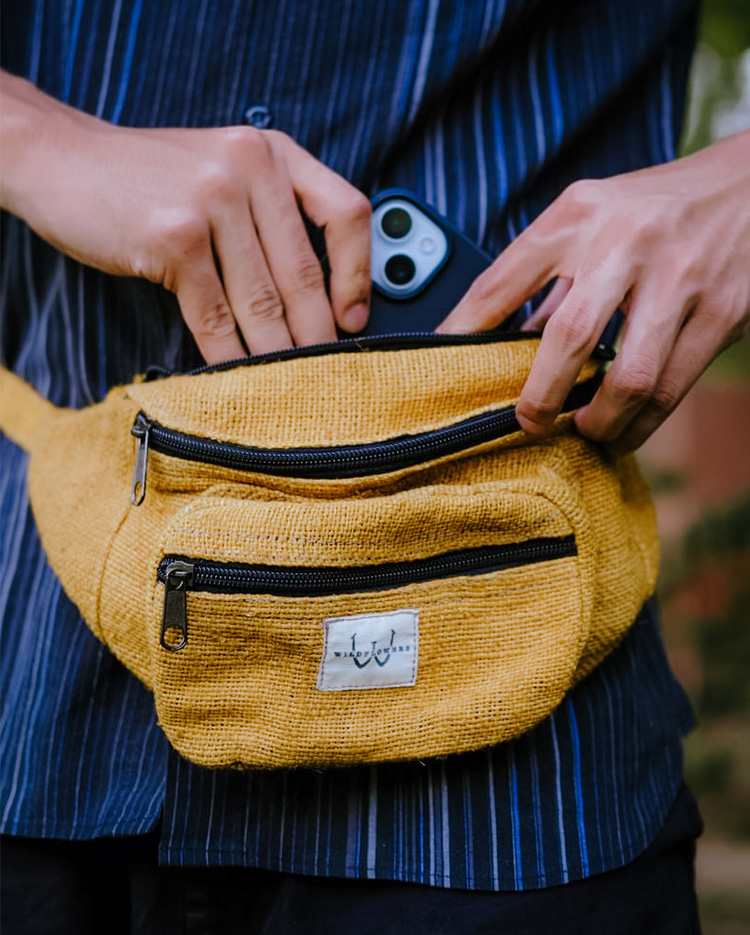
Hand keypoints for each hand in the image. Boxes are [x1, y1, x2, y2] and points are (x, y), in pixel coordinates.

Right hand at [0, 72, 370, 362]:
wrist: (64, 161)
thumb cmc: (153, 180)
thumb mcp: (225, 171)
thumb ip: (272, 215)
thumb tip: (320, 299)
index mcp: (274, 152)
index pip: (346, 215)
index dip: (358, 276)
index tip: (354, 319)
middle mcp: (250, 168)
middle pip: (304, 274)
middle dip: (315, 336)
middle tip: (322, 373)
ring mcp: (211, 201)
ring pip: (262, 302)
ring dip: (275, 355)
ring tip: (285, 385)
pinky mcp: (174, 238)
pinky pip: (214, 316)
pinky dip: (227, 353)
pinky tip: (235, 374)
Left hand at [438, 130, 749, 451]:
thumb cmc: (656, 207)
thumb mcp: (591, 216)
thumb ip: (548, 274)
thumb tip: (506, 341)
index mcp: (578, 216)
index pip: (502, 280)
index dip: (464, 330)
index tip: (440, 365)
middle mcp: (624, 242)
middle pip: (569, 337)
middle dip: (541, 397)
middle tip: (529, 423)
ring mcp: (678, 279)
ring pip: (630, 379)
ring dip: (600, 422)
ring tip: (585, 432)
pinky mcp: (722, 312)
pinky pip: (672, 389)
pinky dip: (642, 424)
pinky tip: (625, 431)